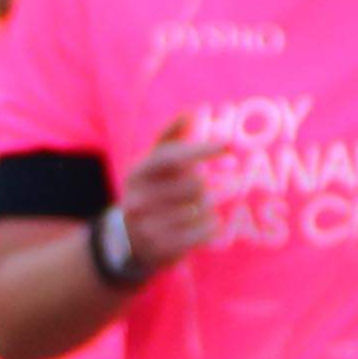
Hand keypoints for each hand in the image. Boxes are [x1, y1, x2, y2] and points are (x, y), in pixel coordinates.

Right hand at [117, 114, 227, 275]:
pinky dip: (210, 226)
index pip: (171, 157)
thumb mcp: (154, 163)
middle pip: (194, 184)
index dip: (200, 149)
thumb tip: (194, 110)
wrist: (129, 241)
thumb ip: (172, 135)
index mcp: (137, 173)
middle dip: (203, 186)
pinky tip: (199, 225)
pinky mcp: (163, 248)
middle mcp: (138, 199)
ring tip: (193, 211)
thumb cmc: (152, 191)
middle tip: (194, 193)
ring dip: (207, 208)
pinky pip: (206, 231)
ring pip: (203, 208)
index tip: (228, 144)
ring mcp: (147, 226)